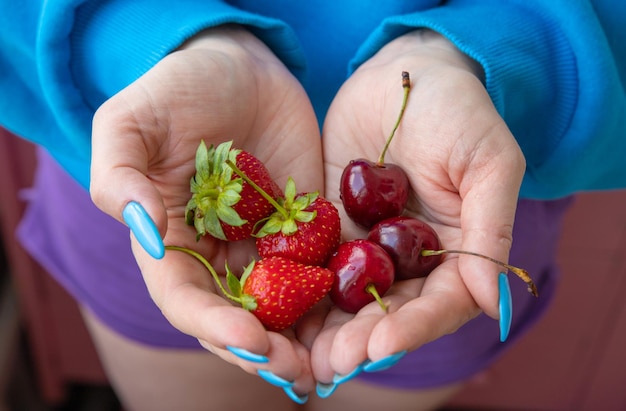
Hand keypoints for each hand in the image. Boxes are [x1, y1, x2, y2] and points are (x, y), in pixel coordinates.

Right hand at [90, 26, 321, 393]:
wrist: (242, 68)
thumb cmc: (178, 88)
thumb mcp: (132, 120)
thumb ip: (119, 175)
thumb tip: (145, 233)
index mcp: (171, 242)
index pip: (184, 299)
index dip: (212, 324)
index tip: (249, 337)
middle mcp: (217, 256)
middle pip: (236, 316)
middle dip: (263, 348)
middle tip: (296, 371)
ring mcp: (264, 246)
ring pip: (282, 307)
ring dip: (303, 340)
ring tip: (332, 365)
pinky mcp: (305, 230)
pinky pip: (320, 271)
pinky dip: (335, 300)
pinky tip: (358, 319)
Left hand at [309, 30, 525, 382]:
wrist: (404, 73)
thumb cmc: (459, 111)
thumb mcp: (488, 164)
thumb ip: (490, 230)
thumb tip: (492, 303)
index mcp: (455, 252)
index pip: (438, 305)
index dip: (412, 329)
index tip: (381, 348)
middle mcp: (410, 257)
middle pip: (387, 311)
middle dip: (361, 339)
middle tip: (332, 363)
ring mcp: (367, 242)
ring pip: (348, 295)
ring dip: (327, 326)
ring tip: (302, 354)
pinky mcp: (330, 222)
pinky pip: (314, 258)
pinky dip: (300, 285)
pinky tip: (276, 307)